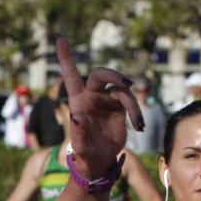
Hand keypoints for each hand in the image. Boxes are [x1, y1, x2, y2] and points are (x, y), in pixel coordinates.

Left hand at [56, 36, 141, 176]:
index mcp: (77, 102)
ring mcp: (106, 100)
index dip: (67, 57)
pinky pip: (131, 102)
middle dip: (114, 75)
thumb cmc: (85, 154)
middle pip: (101, 75)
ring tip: (137, 123)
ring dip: (132, 104)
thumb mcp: (81, 148)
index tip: (60, 39)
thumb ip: (78, 133)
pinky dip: (137, 112)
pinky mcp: (119, 107)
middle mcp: (91, 97)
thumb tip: (76, 117)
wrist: (99, 161)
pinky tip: (139, 127)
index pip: (71, 76)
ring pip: (122, 90)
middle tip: (127, 83)